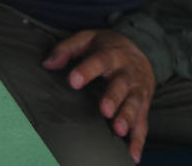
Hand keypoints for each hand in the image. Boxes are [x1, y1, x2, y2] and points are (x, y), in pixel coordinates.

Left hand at [43, 29, 155, 162]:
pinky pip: (143, 123)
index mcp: (111, 54)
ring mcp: (137, 89)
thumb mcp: (87, 38)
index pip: (99, 61)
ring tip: (118, 130)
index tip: (73, 81)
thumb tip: (47, 64)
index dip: (86, 71)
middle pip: (121, 85)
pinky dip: (139, 140)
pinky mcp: (143, 104)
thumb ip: (66, 49)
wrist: (143, 47)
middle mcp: (127, 73)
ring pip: (134, 104)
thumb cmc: (108, 46)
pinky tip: (132, 154)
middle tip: (104, 110)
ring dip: (127, 117)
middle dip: (113, 98)